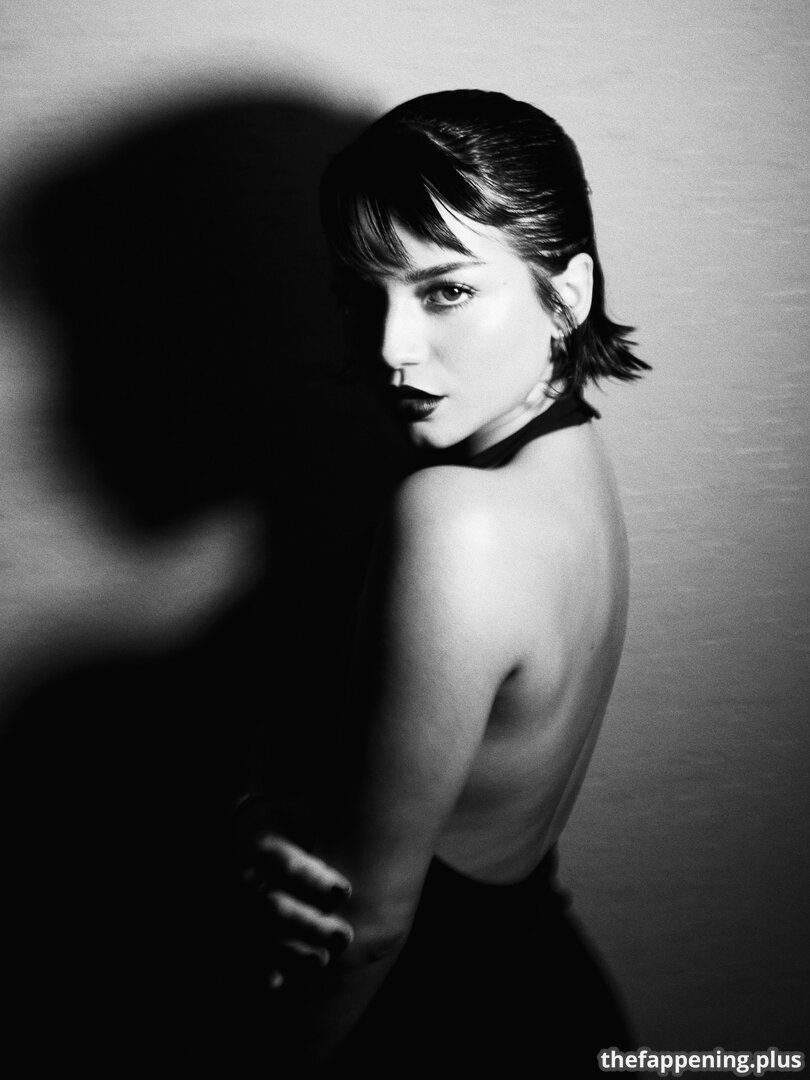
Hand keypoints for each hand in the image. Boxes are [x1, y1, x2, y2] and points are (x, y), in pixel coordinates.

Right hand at [236, 801, 353, 989]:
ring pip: (261, 935)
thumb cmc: (282, 821)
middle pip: (275, 908)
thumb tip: (370, 814)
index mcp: (265, 844)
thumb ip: (323, 820)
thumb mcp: (297, 812)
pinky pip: (241, 950)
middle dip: (309, 926)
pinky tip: (277, 981)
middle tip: (344, 937)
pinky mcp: (233, 922)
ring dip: (291, 952)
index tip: (345, 892)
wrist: (236, 831)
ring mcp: (236, 902)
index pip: (290, 864)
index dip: (316, 880)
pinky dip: (258, 968)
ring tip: (323, 961)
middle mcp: (247, 876)